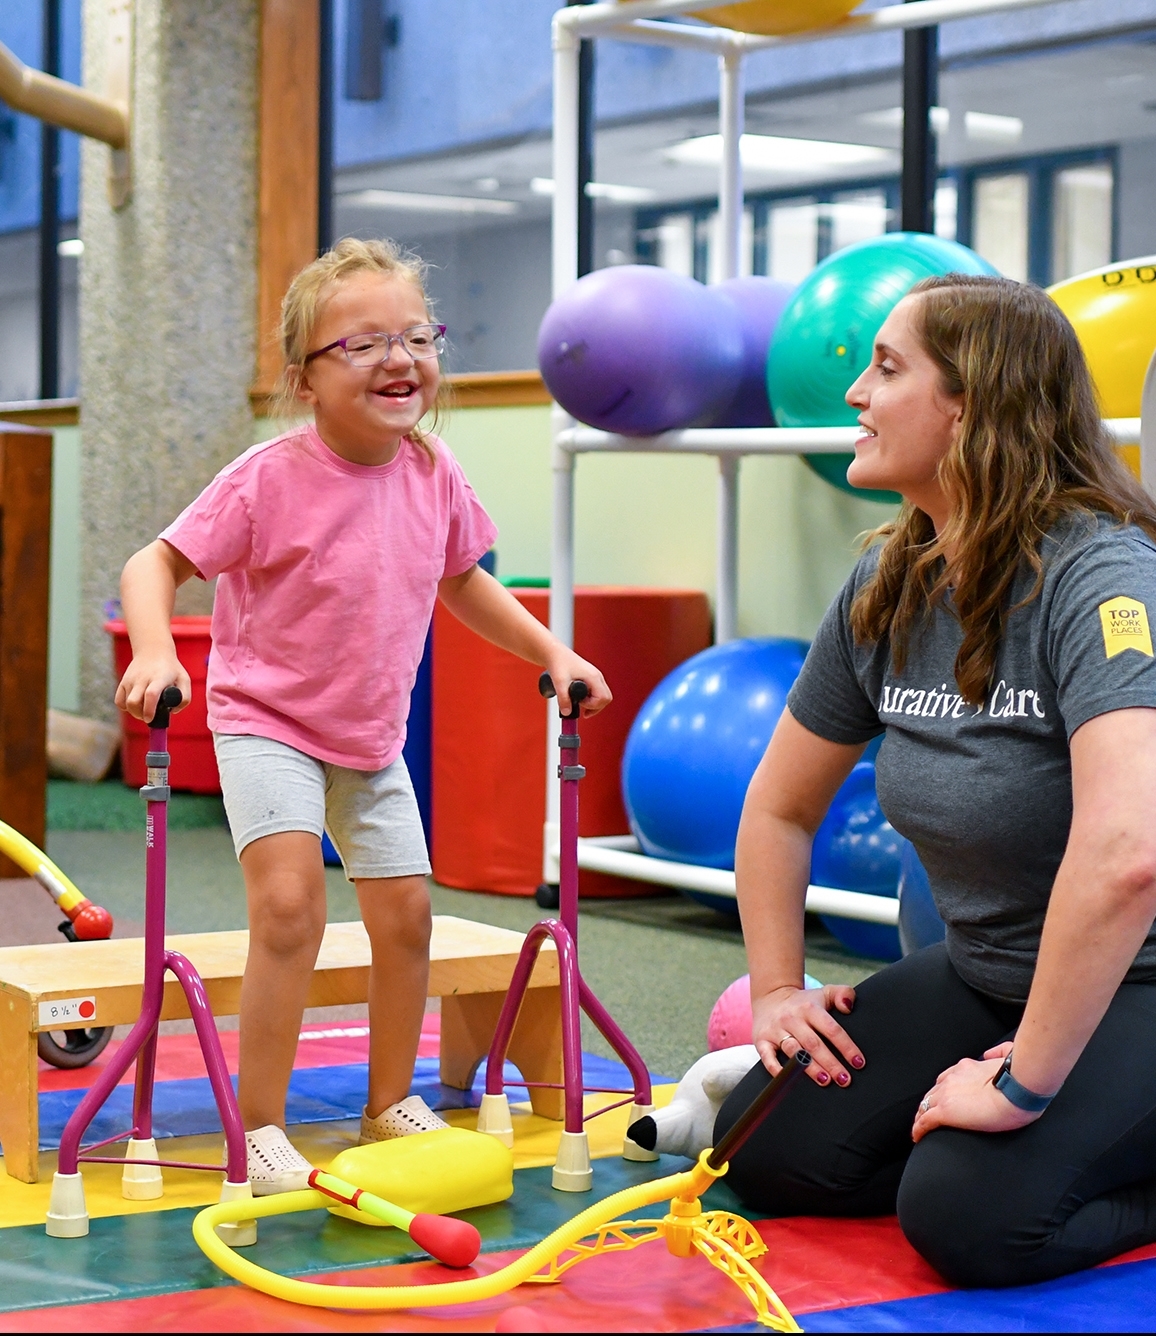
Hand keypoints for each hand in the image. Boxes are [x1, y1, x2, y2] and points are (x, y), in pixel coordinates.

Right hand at [115, 652, 190, 722]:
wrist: (153, 650)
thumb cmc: (171, 669)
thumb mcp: (184, 680)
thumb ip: (184, 698)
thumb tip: (173, 711)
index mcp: (159, 678)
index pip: (151, 694)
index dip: (149, 710)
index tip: (151, 719)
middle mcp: (143, 678)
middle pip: (134, 702)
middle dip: (140, 715)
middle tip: (149, 717)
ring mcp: (131, 680)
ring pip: (126, 703)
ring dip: (135, 712)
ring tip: (144, 710)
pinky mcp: (123, 682)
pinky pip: (119, 701)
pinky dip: (125, 707)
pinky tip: (135, 705)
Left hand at [543, 651, 611, 717]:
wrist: (555, 653)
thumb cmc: (558, 663)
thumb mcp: (559, 683)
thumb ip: (563, 699)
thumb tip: (567, 713)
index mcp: (593, 677)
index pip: (603, 698)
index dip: (592, 705)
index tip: (579, 703)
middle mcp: (597, 676)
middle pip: (606, 698)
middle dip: (596, 707)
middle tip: (583, 710)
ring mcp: (596, 676)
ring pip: (603, 695)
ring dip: (594, 704)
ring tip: (581, 705)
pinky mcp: (591, 677)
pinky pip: (598, 692)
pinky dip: (592, 699)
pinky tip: (581, 700)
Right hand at [751, 983, 861, 1087]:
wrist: (771, 997)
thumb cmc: (804, 1002)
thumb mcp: (825, 993)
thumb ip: (843, 994)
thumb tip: (848, 1007)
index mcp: (810, 1008)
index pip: (831, 1029)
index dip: (846, 1047)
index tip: (858, 1063)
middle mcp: (792, 1018)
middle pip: (813, 1043)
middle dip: (830, 1063)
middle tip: (844, 1079)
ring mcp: (775, 1029)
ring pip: (794, 1051)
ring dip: (809, 1068)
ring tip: (825, 1081)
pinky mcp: (761, 1040)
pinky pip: (767, 1056)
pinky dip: (777, 1069)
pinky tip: (789, 1080)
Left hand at [911, 1043, 1039, 1142]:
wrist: (1017, 1091)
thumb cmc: (1019, 1080)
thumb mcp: (1007, 1058)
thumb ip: (998, 1052)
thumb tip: (990, 1054)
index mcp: (966, 1068)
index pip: (947, 1079)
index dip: (942, 1089)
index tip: (943, 1097)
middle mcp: (952, 1079)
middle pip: (933, 1092)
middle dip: (929, 1103)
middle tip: (928, 1114)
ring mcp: (946, 1095)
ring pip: (925, 1106)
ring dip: (922, 1116)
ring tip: (920, 1127)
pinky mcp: (945, 1112)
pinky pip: (925, 1122)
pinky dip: (919, 1129)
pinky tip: (918, 1137)